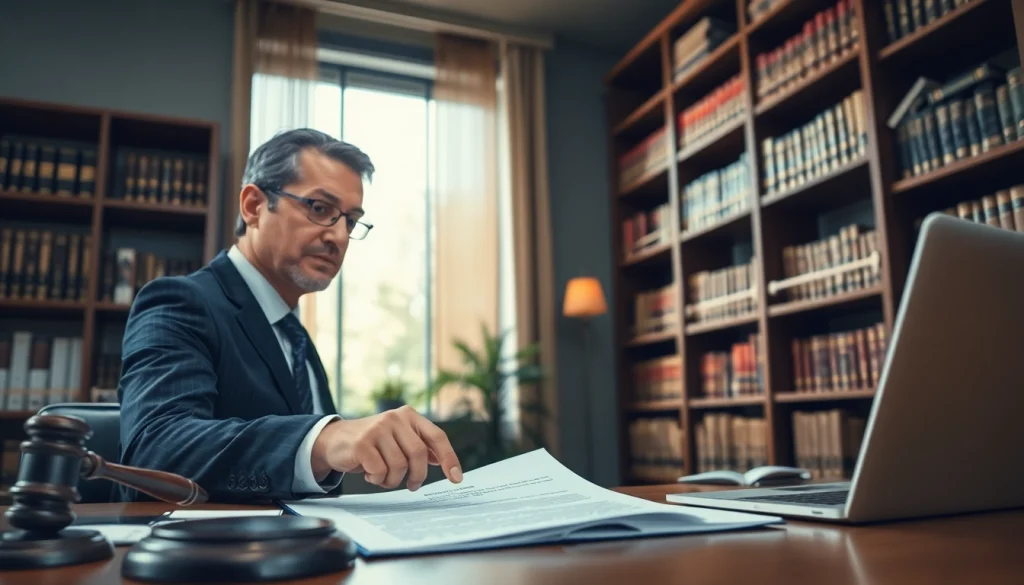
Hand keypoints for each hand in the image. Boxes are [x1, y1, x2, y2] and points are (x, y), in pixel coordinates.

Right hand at [311, 405, 462, 490]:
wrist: (334, 440)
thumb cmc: (372, 443)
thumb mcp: (398, 439)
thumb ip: (419, 446)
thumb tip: (443, 460)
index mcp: (409, 415)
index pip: (437, 436)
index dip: (449, 458)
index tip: (456, 478)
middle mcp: (395, 418)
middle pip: (419, 454)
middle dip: (418, 476)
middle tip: (413, 486)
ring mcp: (377, 429)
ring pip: (399, 465)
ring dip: (393, 480)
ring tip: (383, 477)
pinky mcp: (362, 443)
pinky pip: (380, 471)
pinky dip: (377, 479)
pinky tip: (370, 474)